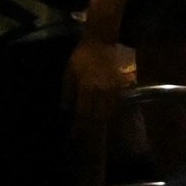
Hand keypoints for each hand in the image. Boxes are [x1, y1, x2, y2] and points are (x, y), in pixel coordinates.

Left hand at [66, 33, 131, 156]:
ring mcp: (112, 90)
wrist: (100, 42)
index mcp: (86, 88)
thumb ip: (68, 94)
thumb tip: (66, 110)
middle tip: (87, 143)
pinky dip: (112, 116)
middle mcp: (101, 92)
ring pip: (109, 114)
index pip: (83, 114)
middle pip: (98, 118)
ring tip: (99, 137)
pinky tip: (109, 122)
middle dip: (92, 132)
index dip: (79, 127)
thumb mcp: (69, 74)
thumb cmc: (81, 58)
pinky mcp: (120, 87)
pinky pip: (117, 106)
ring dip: (103, 127)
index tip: (75, 137)